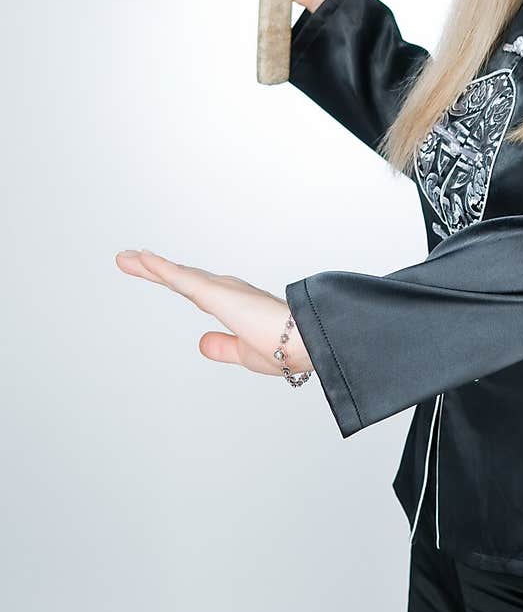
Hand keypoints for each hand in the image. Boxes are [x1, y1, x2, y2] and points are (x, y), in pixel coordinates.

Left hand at [114, 249, 312, 378]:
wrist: (307, 342)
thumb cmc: (288, 349)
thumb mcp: (245, 354)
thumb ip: (222, 347)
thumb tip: (201, 343)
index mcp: (235, 305)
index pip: (196, 291)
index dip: (175, 280)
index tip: (154, 272)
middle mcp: (228, 291)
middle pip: (183, 277)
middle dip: (156, 269)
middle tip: (130, 258)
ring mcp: (221, 290)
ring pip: (178, 275)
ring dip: (151, 266)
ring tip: (126, 257)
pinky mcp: (216, 293)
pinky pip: (181, 278)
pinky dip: (160, 267)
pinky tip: (143, 259)